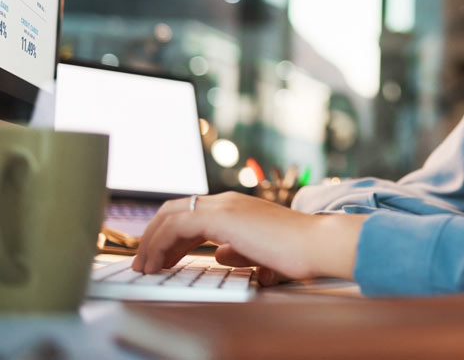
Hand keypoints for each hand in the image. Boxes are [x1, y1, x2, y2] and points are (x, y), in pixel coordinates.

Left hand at [132, 191, 367, 283]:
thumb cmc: (297, 251)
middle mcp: (227, 201)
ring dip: (151, 241)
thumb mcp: (261, 252)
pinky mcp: (222, 217)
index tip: (159, 258)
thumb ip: (239, 251)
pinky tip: (155, 264)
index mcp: (237, 208)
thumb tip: (220, 254)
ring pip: (171, 214)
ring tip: (143, 267)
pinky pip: (176, 225)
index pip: (192, 214)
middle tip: (144, 262)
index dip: (170, 235)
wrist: (316, 244)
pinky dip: (159, 244)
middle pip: (175, 209)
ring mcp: (225, 206)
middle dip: (154, 235)